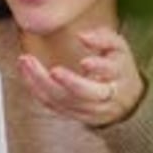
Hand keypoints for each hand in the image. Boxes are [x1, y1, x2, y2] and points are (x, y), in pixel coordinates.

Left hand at [18, 27, 145, 126]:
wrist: (126, 102)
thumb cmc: (118, 68)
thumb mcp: (119, 48)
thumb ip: (103, 38)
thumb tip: (82, 36)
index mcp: (120, 76)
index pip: (111, 73)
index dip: (99, 68)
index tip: (85, 62)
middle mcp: (106, 97)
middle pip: (87, 94)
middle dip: (68, 82)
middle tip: (51, 69)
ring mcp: (90, 110)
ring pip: (65, 101)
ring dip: (42, 83)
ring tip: (26, 62)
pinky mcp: (75, 116)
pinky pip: (53, 106)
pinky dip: (37, 90)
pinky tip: (26, 74)